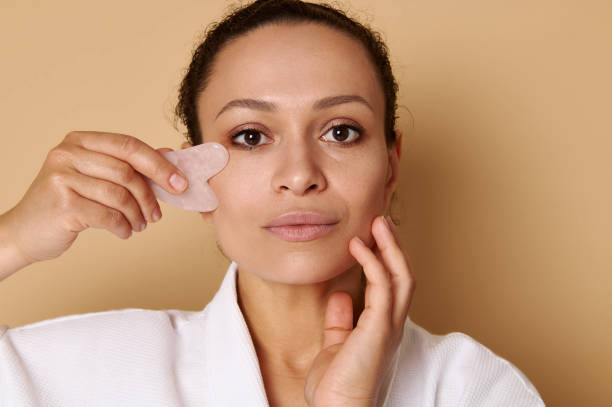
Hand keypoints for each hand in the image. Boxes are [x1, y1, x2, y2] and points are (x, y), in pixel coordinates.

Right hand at [3, 131, 187, 267]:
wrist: (24, 232)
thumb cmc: (67, 203)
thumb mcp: (95, 177)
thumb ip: (128, 166)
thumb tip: (170, 156)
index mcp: (79, 140)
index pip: (129, 145)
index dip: (159, 164)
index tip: (180, 183)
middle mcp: (67, 153)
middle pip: (127, 171)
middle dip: (150, 195)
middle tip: (158, 214)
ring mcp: (62, 178)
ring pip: (119, 195)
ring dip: (136, 215)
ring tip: (139, 225)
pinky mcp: (62, 204)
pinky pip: (108, 216)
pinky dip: (122, 227)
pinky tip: (124, 231)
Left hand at [304, 215, 415, 406]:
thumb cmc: (336, 385)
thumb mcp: (336, 345)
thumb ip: (340, 321)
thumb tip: (340, 296)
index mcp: (383, 326)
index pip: (392, 284)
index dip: (386, 257)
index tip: (372, 235)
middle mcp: (392, 323)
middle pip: (403, 274)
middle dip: (394, 245)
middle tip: (381, 220)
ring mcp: (389, 325)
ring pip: (401, 276)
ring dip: (391, 246)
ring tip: (378, 222)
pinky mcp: (379, 328)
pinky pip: (381, 286)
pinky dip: (372, 262)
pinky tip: (358, 246)